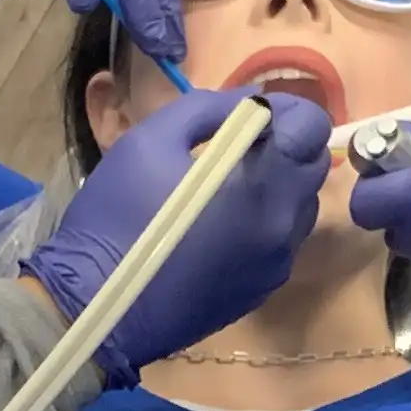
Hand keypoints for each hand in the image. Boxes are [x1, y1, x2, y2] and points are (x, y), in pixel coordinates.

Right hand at [26, 89, 330, 381]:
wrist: (98, 306)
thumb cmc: (118, 216)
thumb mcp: (151, 140)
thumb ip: (210, 109)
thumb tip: (251, 104)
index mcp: (262, 183)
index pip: (313, 129)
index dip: (287, 112)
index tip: (251, 116)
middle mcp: (283, 224)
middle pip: (311, 166)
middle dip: (285, 146)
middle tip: (236, 146)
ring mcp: (276, 263)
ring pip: (300, 207)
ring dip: (277, 186)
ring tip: (225, 188)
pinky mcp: (262, 290)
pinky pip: (280, 242)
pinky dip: (263, 223)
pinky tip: (219, 227)